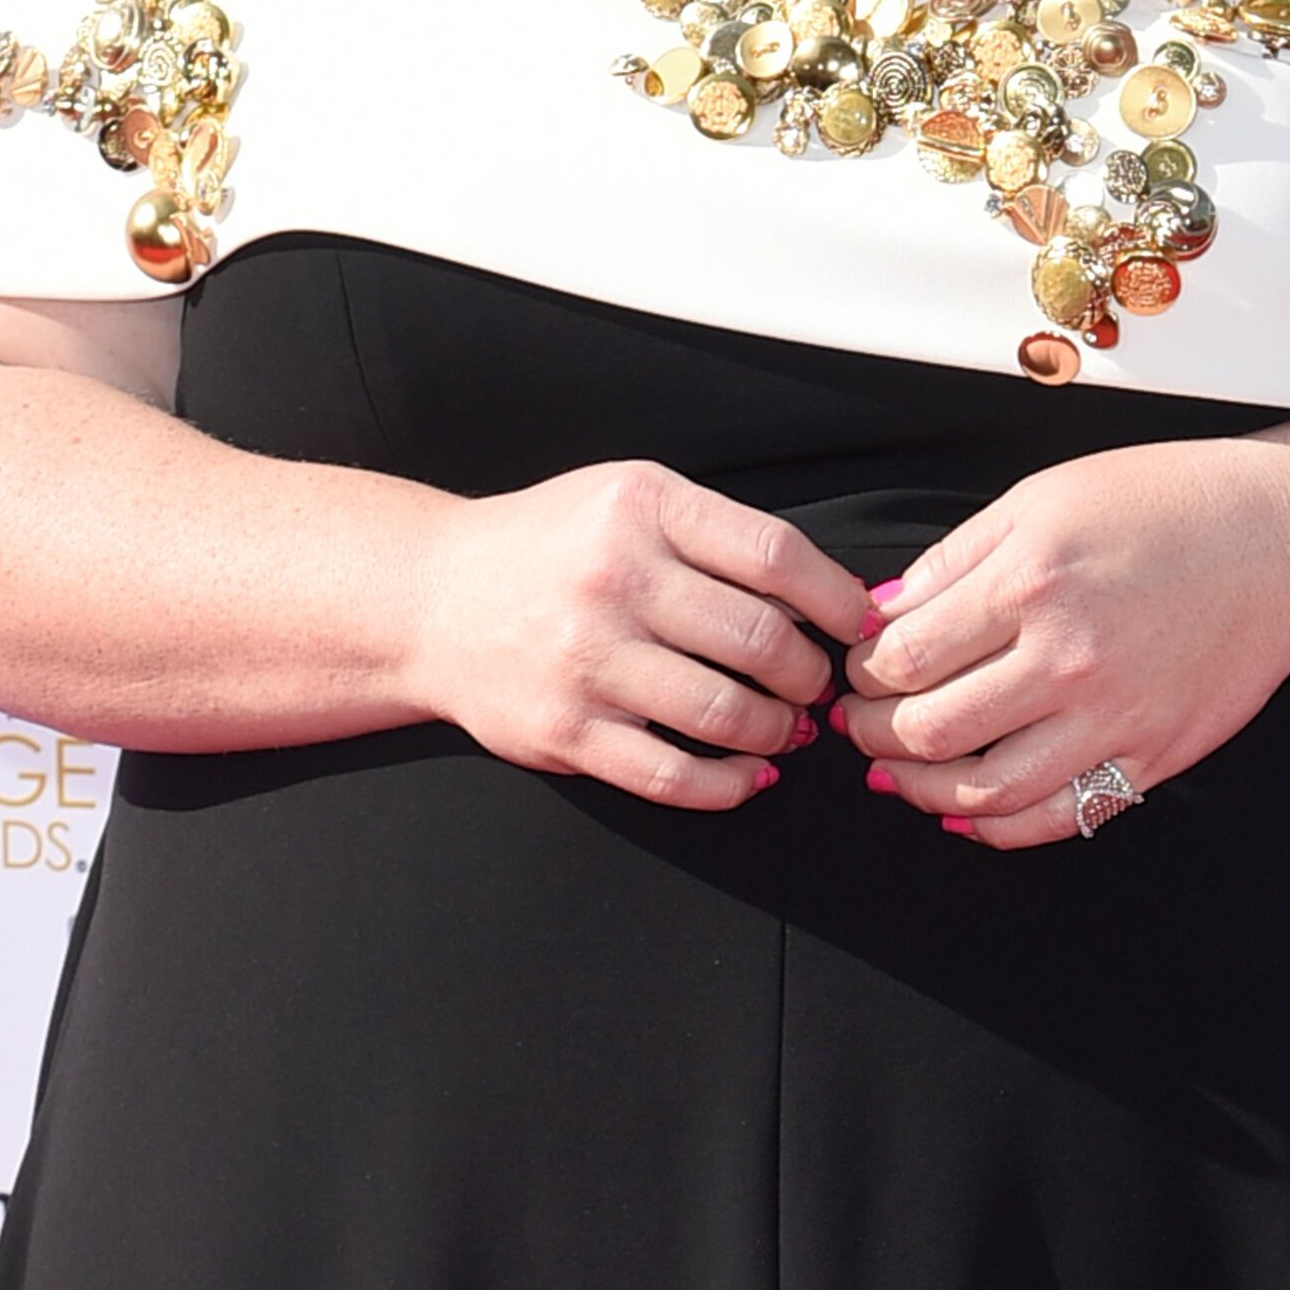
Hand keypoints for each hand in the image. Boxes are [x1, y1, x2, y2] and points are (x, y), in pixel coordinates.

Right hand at [404, 461, 876, 810]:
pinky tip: (748, 774)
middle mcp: (613, 580)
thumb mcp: (628, 504)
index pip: (776, 557)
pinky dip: (729, 784)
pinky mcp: (565, 731)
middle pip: (761, 641)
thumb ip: (718, 537)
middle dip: (810, 674)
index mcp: (641, 509)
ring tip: (785, 727)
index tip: (858, 626)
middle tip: (815, 684)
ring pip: (726, 714)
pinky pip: (674, 774)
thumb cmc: (551, 550)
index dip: (836, 600)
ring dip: (778, 731)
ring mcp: (586, 660)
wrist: (432, 600)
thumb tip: (832, 599)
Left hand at [843, 438, 1289, 849]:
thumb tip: (881, 613)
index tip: (856, 672)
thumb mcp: (1044, 499)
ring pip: (981, 789)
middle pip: (928, 729)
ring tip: (898, 771)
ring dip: (920, 788)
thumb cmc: (1168, 506)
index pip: (902, 657)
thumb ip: (955, 559)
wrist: (1283, 545)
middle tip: (859, 724)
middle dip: (873, 733)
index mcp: (1029, 582)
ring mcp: (1111, 717)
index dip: (860, 674)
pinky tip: (963, 811)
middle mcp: (1066, 657)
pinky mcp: (1149, 757)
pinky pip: (1053, 817)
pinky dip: (993, 828)